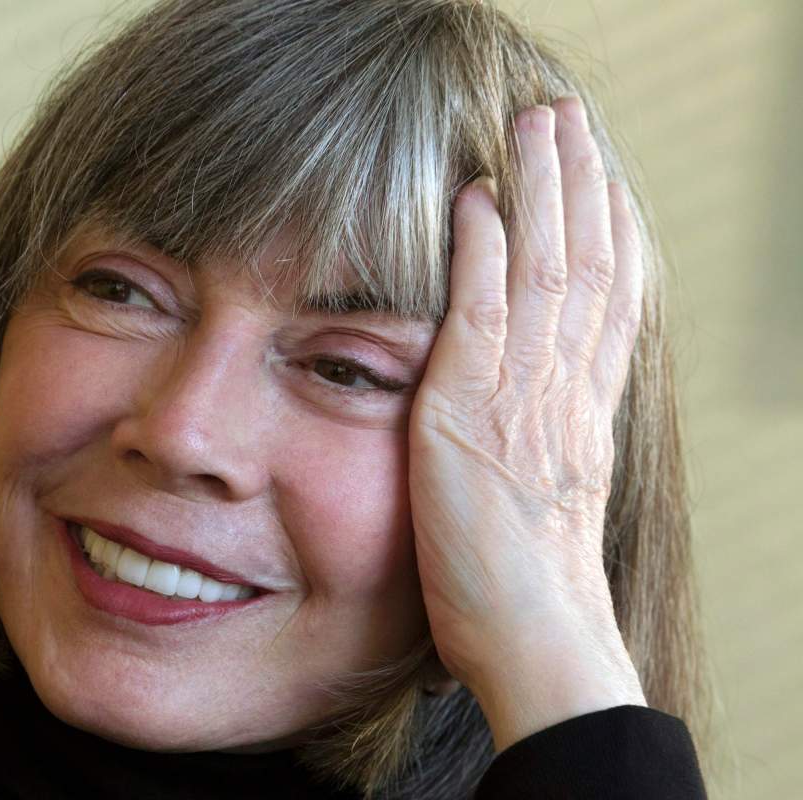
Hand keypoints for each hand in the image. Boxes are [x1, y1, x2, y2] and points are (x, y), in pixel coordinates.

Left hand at [408, 96, 646, 750]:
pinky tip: (476, 199)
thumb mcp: (555, 497)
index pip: (611, 300)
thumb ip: (550, 437)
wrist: (534, 638)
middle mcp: (566, 390)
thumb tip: (540, 411)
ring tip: (536, 127)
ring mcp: (523, 395)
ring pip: (549, 268)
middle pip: (589, 264)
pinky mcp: (468, 409)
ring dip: (543, 189)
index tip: (608, 180)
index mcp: (586, 410)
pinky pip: (483, 311)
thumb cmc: (532, 590)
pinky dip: (483, 249)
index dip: (613, 231)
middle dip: (583, 185)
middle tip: (573, 122)